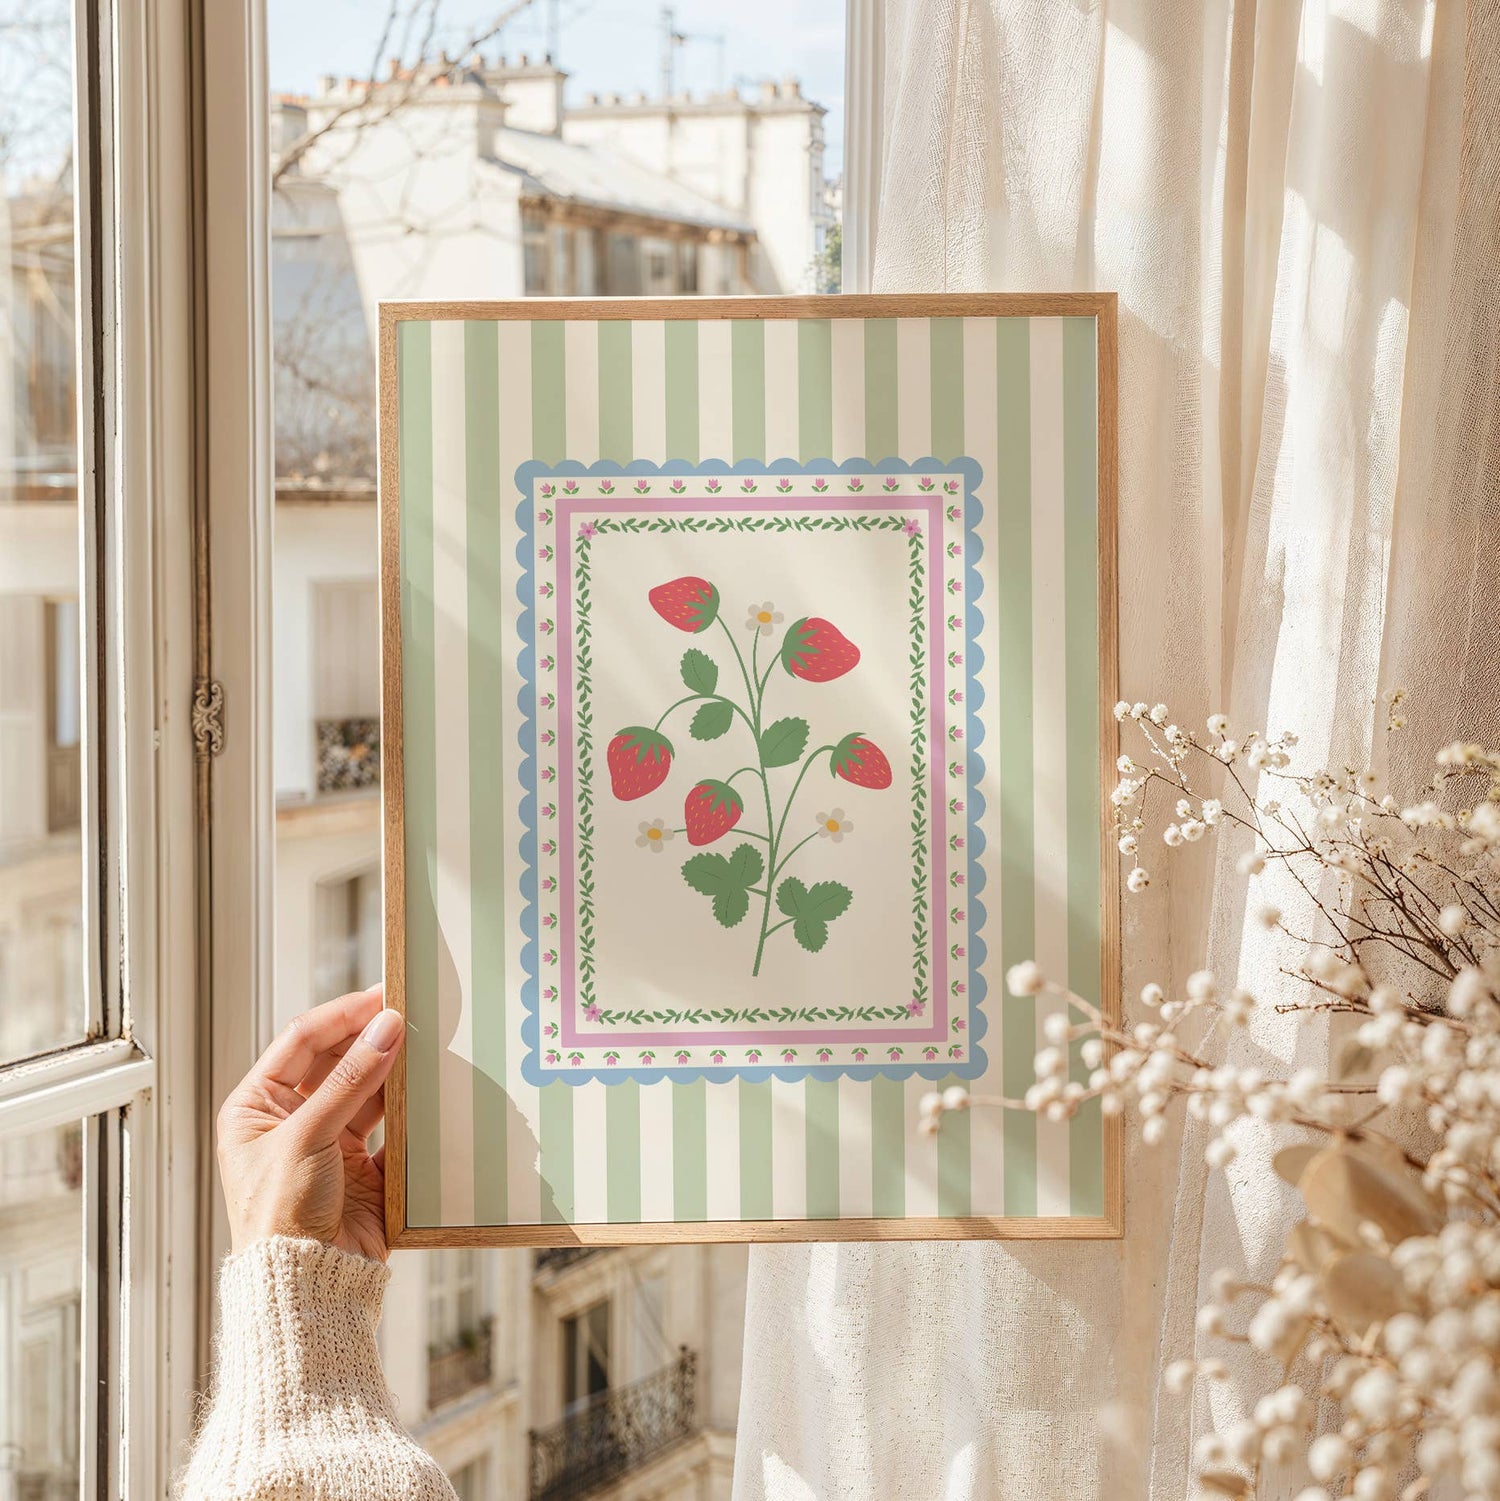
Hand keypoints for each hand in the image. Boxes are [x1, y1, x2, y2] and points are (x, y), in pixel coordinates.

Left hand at [215, 985, 403, 1261]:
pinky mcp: (363, 1167)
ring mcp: (328, 1143)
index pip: (302, 1040)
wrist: (307, 1287)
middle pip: (337, 1060)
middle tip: (410, 1014)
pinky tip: (427, 1092)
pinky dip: (409, 1109)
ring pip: (367, 1089)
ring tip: (424, 1047)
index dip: (343, 1014)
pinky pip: (390, 1125)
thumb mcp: (306, 1137)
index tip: (382, 994)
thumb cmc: (279, 1218)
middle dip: (371, 1038)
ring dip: (392, 1070)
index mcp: (256, 1106)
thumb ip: (351, 1080)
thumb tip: (386, 1027)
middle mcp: (290, 1120)